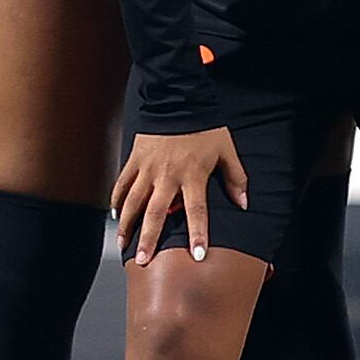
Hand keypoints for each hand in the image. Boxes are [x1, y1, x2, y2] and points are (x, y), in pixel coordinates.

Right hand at [115, 127, 246, 264]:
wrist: (178, 100)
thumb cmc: (205, 128)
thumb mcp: (227, 151)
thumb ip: (236, 178)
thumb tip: (244, 203)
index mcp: (193, 175)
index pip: (196, 210)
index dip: (198, 233)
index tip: (197, 254)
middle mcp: (168, 175)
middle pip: (157, 212)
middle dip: (149, 238)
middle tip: (143, 259)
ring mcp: (147, 168)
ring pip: (133, 202)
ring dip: (126, 225)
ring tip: (123, 245)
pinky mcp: (134, 160)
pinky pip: (122, 184)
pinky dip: (116, 200)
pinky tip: (115, 216)